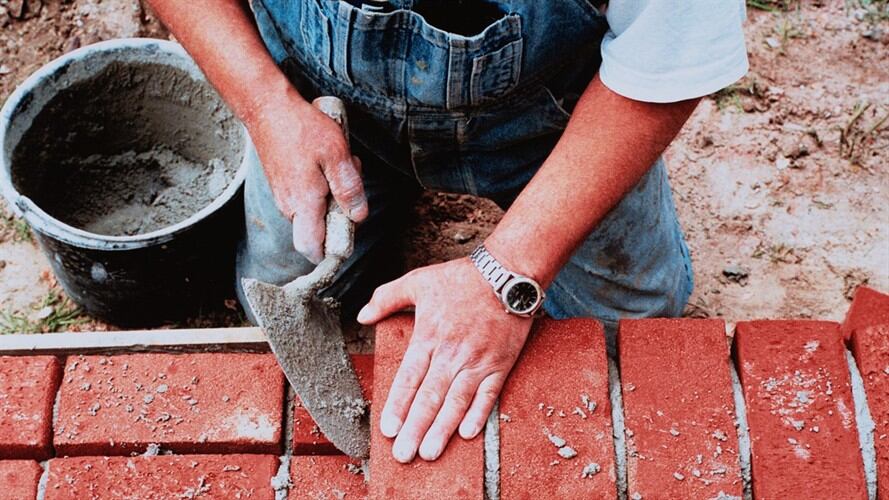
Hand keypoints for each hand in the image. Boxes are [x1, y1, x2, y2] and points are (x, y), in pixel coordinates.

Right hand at [246, 88, 367, 262]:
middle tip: (349, 181)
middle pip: (320, 230)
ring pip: (316, 211)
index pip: (313, 249)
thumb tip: (358, 216)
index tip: (347, 235)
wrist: (267, 108)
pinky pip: (308, 197)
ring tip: (338, 164)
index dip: (331, 252)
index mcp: (303, 204)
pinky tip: (327, 161)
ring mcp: (284, 197)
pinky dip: (322, 185)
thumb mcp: (337, 155)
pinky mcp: (283, 186)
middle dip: (340, 213)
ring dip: (333, 195)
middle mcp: (290, 206)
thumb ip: (349, 188)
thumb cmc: (301, 128)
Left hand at [357, 258, 532, 461]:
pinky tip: (467, 433)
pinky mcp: (500, 363)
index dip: (398, 405)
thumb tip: (363, 315)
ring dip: (442, 429)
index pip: (409, 378)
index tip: (388, 429)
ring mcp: (477, 361)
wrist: (507, 273)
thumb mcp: (418, 280)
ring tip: (430, 452)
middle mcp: (452, 353)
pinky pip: (488, 394)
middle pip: (430, 397)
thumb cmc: (461, 278)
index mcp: (429, 336)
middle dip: (415, 428)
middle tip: (404, 454)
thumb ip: (387, 298)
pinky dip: (478, 414)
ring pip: (456, 401)